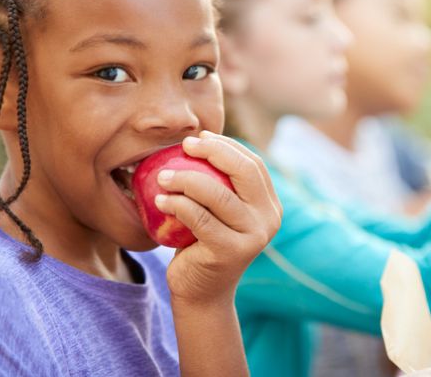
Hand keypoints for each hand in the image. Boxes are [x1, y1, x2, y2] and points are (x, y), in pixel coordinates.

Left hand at [154, 131, 281, 304]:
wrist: (200, 293)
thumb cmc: (203, 243)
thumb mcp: (218, 211)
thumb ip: (220, 183)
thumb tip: (199, 138)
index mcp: (270, 206)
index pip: (253, 164)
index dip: (227, 145)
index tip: (199, 137)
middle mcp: (269, 220)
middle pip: (244, 172)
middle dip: (213, 151)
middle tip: (185, 145)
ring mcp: (253, 237)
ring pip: (218, 194)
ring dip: (186, 178)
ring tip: (163, 176)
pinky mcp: (230, 251)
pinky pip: (199, 217)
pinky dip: (177, 204)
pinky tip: (160, 200)